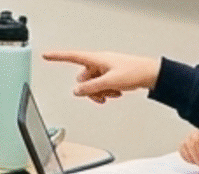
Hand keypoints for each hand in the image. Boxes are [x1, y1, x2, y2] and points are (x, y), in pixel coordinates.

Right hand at [43, 51, 160, 103]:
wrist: (152, 74)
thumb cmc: (135, 72)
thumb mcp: (109, 82)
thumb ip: (90, 88)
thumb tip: (77, 91)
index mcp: (97, 59)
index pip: (72, 57)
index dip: (58, 57)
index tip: (46, 55)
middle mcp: (99, 63)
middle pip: (83, 78)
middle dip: (90, 88)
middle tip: (101, 92)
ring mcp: (105, 69)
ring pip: (92, 84)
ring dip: (99, 91)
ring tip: (112, 93)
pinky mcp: (112, 75)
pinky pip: (101, 85)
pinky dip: (106, 91)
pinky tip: (116, 92)